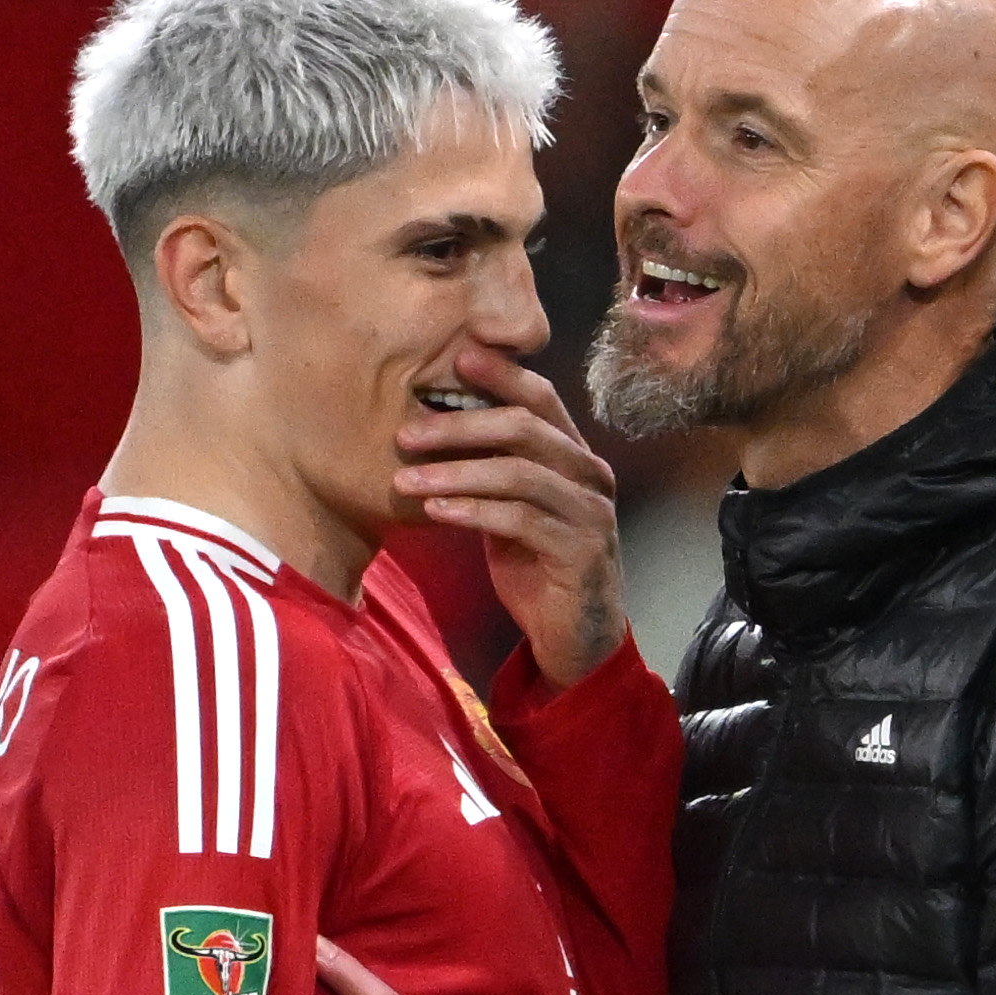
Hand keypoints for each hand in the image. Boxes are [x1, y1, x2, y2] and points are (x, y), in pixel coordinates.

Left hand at [396, 345, 626, 689]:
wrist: (576, 636)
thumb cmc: (537, 567)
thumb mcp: (511, 509)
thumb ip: (492, 470)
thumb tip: (436, 429)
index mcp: (575, 457)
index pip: (541, 399)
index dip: (501, 375)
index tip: (455, 358)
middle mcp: (590, 476)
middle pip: (524, 429)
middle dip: (460, 426)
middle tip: (406, 433)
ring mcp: (590, 513)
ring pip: (518, 473)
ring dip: (455, 473)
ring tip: (404, 480)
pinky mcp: (579, 551)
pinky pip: (520, 520)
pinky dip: (473, 512)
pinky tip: (435, 513)